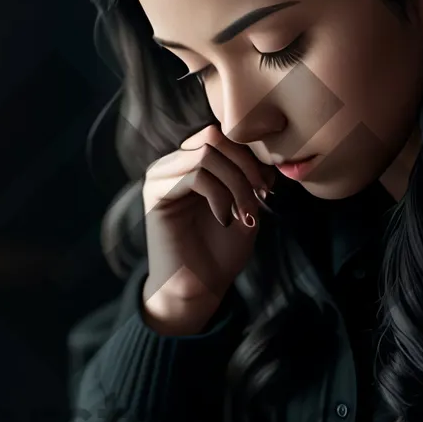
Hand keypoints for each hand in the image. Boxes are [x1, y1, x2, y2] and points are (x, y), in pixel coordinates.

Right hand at [141, 122, 276, 311]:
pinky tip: (224, 219)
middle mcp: (173, 163)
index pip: (223, 134)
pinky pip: (194, 174)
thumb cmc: (221, 250)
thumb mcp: (246, 204)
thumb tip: (263, 151)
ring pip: (206, 153)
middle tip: (259, 197)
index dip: (251, 156)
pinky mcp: (155, 193)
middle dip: (245, 166)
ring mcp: (161, 176)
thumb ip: (250, 174)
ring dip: (236, 184)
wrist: (200, 287)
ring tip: (243, 213)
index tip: (267, 188)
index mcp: (193, 161)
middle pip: (214, 136)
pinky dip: (219, 196)